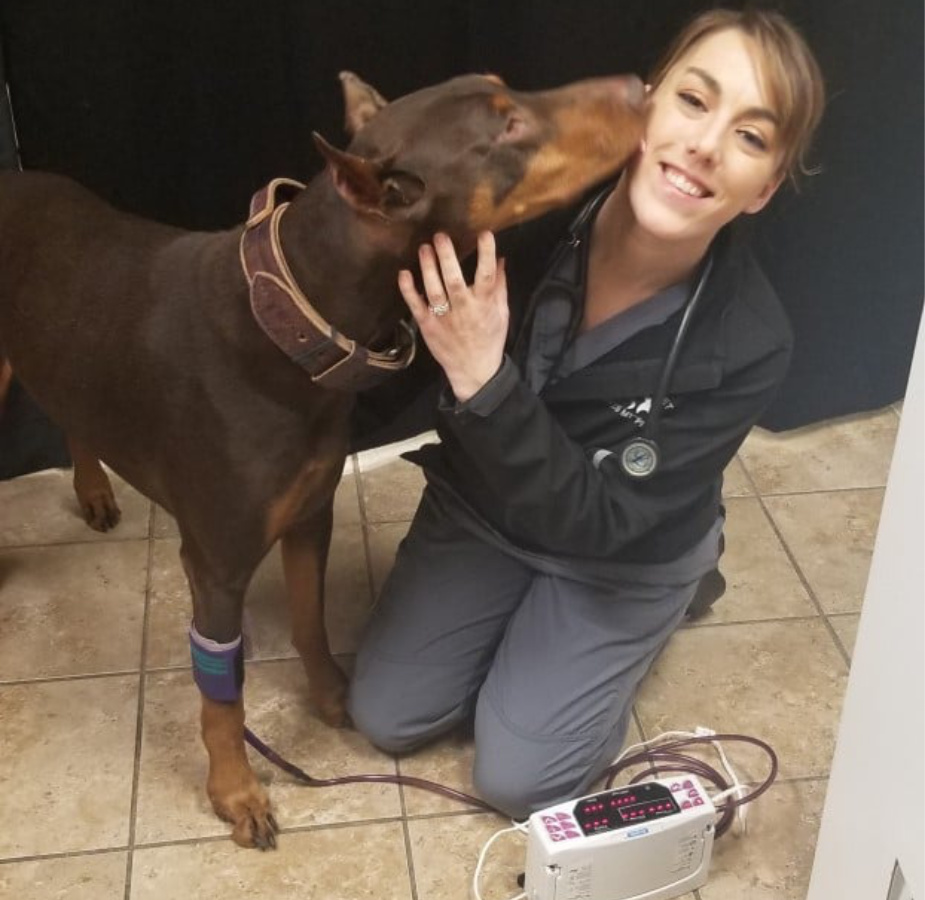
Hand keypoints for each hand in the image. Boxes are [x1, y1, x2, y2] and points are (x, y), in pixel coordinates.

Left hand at [398, 231, 508, 402]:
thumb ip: (500, 286)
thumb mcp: (502, 313)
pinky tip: (404, 273)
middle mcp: (463, 310)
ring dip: (428, 268)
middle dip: (447, 257)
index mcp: (483, 305)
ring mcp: (443, 318)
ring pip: (434, 291)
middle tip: (441, 236)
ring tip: (424, 248)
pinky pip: (416, 306)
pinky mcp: (427, 326)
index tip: (484, 234)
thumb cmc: (490, 339)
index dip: (486, 254)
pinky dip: (408, 290)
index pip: (487, 276)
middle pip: (454, 280)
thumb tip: (501, 259)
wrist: (474, 370)